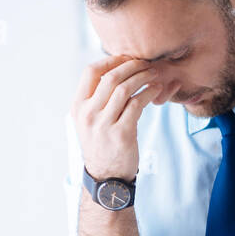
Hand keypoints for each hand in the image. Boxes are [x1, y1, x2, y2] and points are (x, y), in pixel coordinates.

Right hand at [71, 55, 178, 179]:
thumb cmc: (102, 145)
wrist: (107, 177)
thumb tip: (115, 70)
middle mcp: (88, 114)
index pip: (90, 71)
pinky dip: (149, 93)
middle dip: (132, 65)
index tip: (126, 58)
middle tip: (146, 63)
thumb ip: (97, 98)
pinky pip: (137, 104)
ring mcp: (104, 124)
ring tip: (154, 74)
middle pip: (110, 77)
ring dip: (142, 77)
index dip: (110, 60)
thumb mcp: (90, 121)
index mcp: (78, 107)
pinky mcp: (122, 134)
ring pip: (125, 89)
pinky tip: (156, 89)